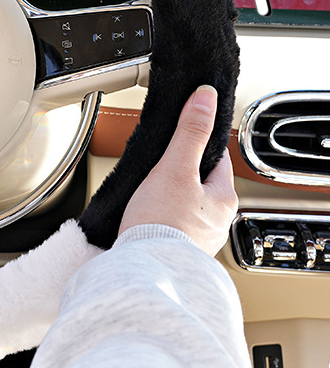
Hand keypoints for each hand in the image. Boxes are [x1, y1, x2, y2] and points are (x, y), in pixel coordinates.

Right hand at [118, 85, 237, 256]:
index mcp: (224, 199)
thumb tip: (205, 97)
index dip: (197, 144)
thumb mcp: (175, 167)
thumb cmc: (161, 224)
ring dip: (168, 199)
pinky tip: (144, 217)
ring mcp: (198, 239)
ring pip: (186, 206)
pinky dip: (160, 219)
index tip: (180, 139)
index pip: (217, 159)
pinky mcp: (177, 252)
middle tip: (156, 168)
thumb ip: (190, 132)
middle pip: (200, 183)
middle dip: (179, 174)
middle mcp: (217, 222)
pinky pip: (172, 227)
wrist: (143, 270)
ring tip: (147, 193)